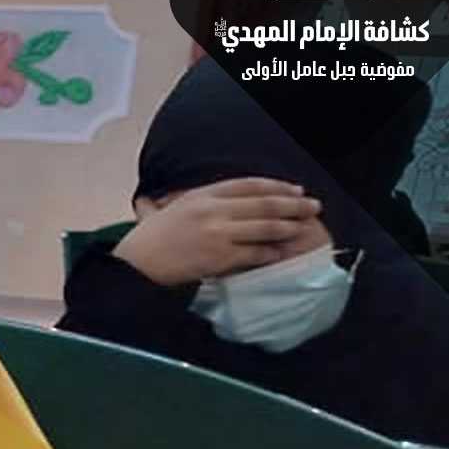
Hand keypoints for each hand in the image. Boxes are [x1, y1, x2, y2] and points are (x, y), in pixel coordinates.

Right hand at [113, 179, 322, 286]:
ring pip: (263, 227)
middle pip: (262, 203)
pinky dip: (270, 252)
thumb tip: (219, 200)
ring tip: (303, 227)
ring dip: (288, 226)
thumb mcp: (172, 208)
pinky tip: (281, 252)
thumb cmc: (149, 239)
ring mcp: (217, 234)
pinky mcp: (218, 257)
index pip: (248, 184)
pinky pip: (253, 253)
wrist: (135, 264)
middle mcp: (212, 210)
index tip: (294, 189)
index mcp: (202, 195)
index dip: (276, 186)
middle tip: (313, 206)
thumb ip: (197, 201)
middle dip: (292, 204)